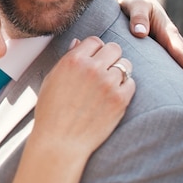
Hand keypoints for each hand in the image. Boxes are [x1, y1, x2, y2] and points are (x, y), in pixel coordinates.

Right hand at [32, 37, 134, 158]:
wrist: (60, 140)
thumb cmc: (51, 111)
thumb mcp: (51, 80)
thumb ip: (67, 59)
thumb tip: (78, 43)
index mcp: (72, 60)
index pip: (94, 41)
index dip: (94, 50)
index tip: (93, 60)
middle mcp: (91, 68)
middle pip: (114, 48)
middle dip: (110, 57)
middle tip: (104, 70)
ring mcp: (108, 83)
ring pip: (126, 65)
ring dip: (119, 72)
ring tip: (109, 85)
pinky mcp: (120, 99)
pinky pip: (131, 84)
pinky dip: (124, 88)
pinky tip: (112, 97)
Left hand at [110, 0, 182, 76]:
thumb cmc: (134, 0)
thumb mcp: (135, 5)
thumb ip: (138, 17)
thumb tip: (141, 33)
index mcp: (166, 30)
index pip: (178, 50)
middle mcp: (168, 40)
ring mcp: (163, 45)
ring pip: (175, 63)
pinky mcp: (156, 49)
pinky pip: (166, 63)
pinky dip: (172, 73)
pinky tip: (172, 87)